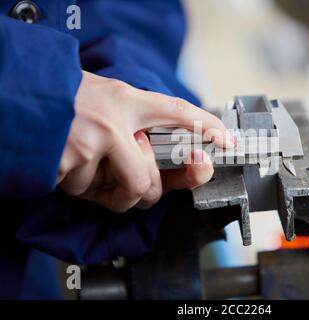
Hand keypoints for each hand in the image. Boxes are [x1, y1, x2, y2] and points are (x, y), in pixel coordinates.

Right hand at [57, 71, 233, 211]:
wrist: (18, 95)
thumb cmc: (64, 100)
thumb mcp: (104, 98)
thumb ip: (133, 124)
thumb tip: (163, 154)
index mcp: (125, 99)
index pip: (176, 113)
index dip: (205, 127)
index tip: (226, 140)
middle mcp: (113, 122)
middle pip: (150, 182)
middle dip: (143, 192)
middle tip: (129, 182)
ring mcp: (91, 144)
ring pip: (118, 193)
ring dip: (104, 187)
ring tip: (86, 159)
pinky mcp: (67, 165)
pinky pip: (84, 192)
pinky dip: (75, 182)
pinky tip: (65, 160)